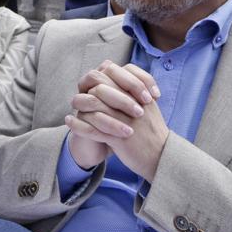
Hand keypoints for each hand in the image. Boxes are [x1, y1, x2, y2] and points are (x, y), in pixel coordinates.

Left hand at [67, 61, 166, 179]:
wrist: (162, 157)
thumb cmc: (152, 132)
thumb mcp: (148, 107)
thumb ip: (133, 92)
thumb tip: (114, 78)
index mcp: (139, 95)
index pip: (116, 73)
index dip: (102, 75)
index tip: (94, 83)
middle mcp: (131, 104)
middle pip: (101, 86)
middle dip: (88, 88)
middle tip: (81, 92)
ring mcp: (124, 120)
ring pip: (94, 104)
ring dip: (79, 104)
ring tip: (73, 105)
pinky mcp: (118, 138)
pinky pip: (92, 128)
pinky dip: (78, 125)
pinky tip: (69, 121)